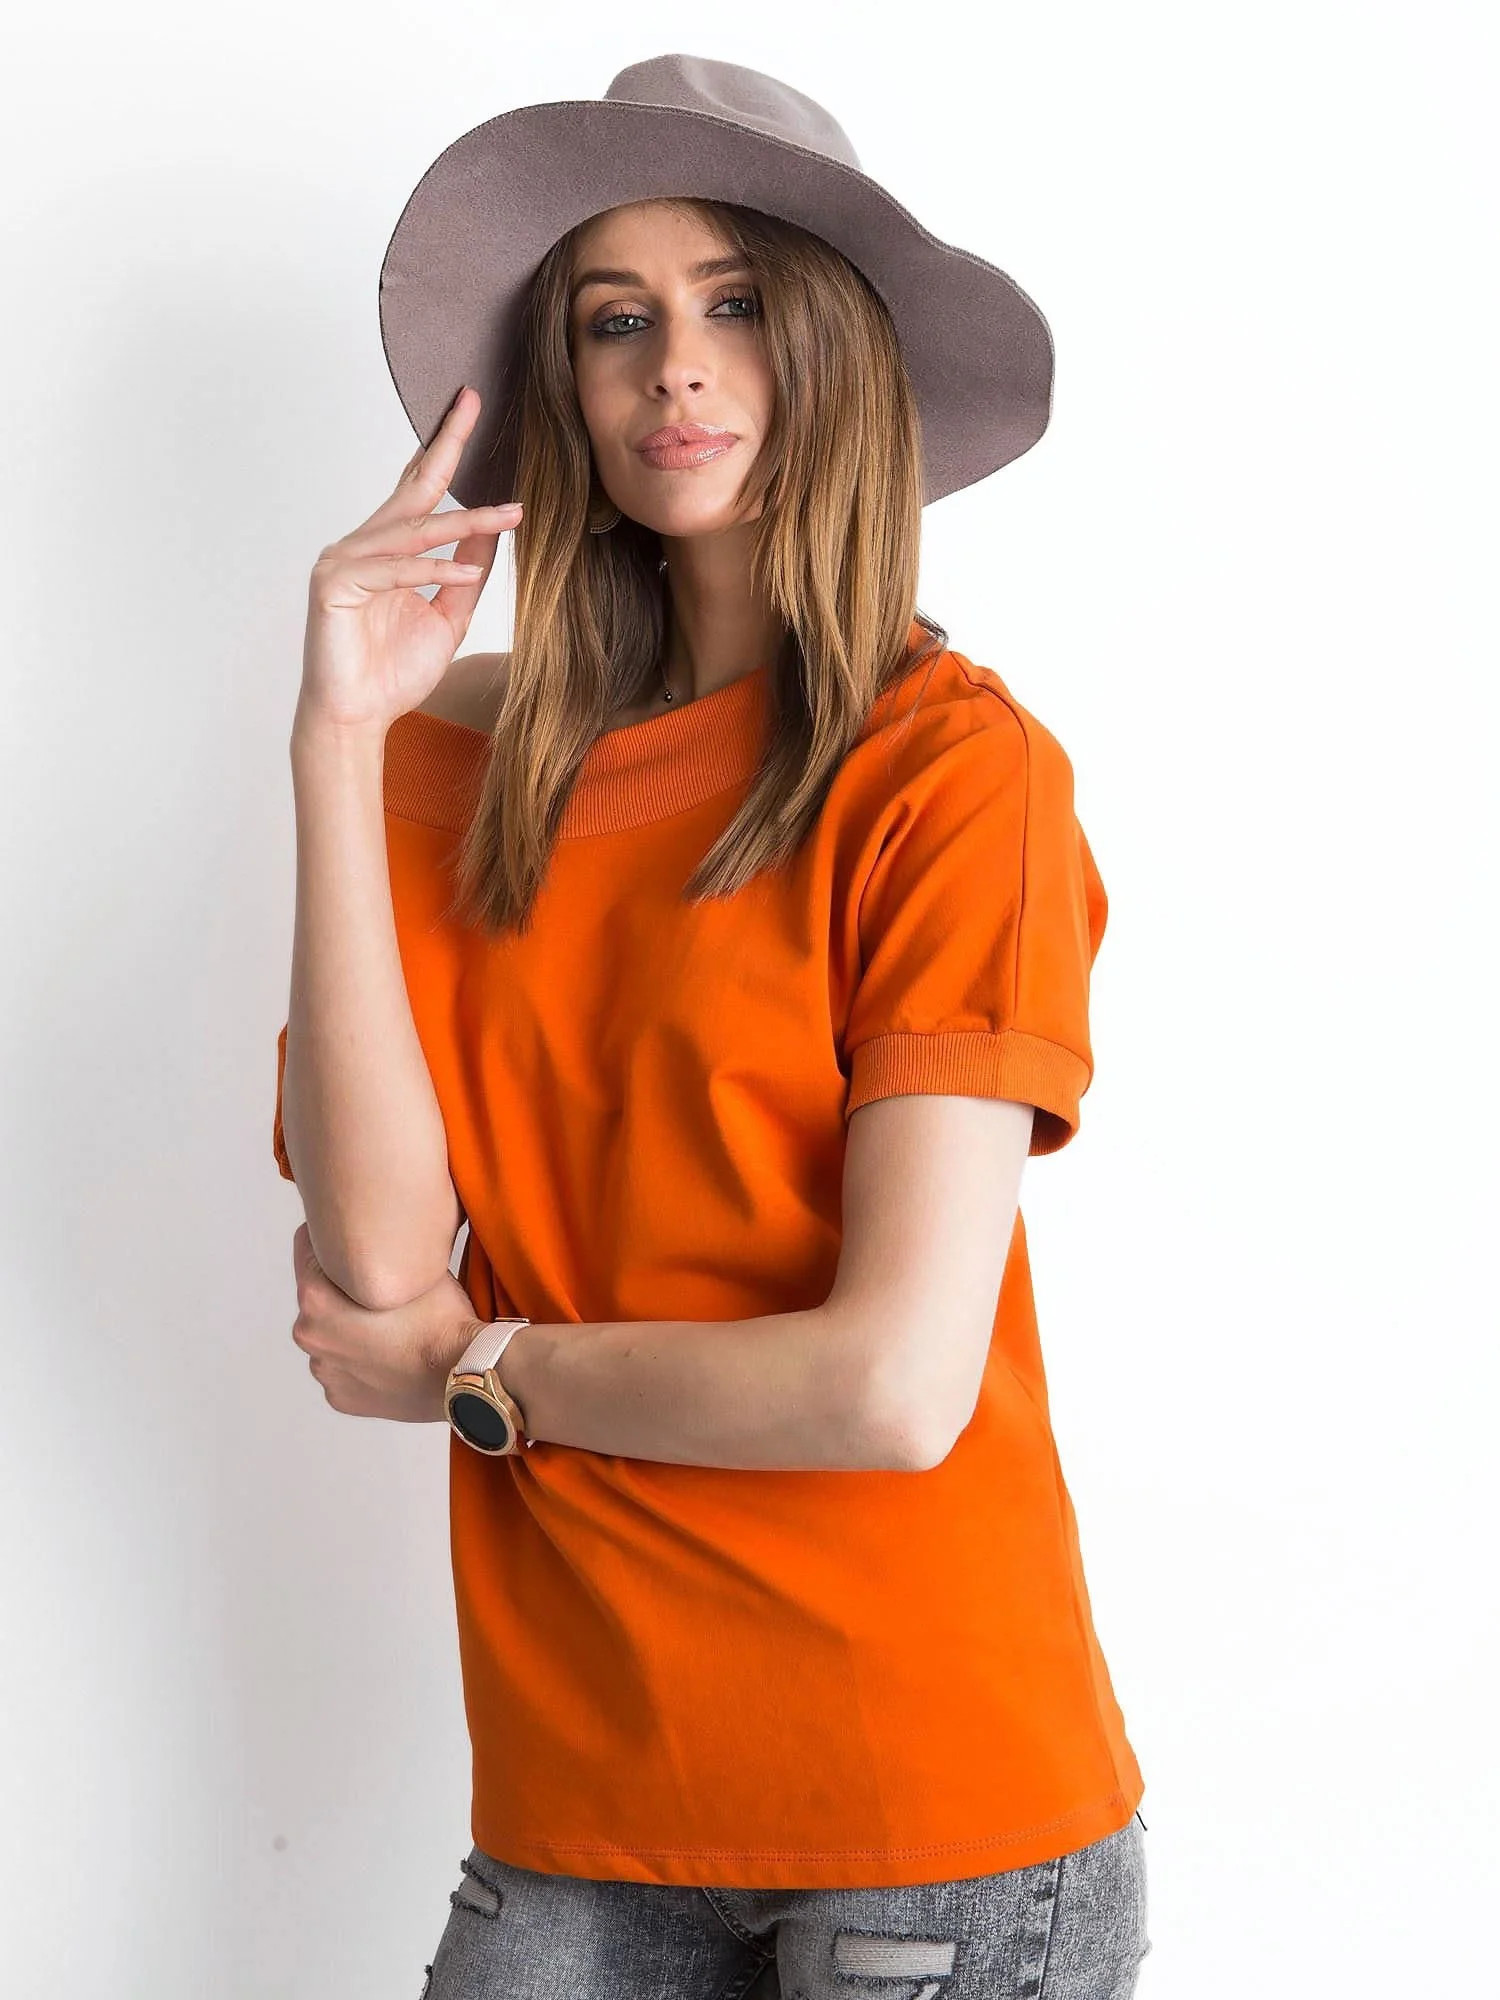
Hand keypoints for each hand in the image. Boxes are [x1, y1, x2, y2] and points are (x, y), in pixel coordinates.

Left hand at [289, 1222, 481, 1424]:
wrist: (468, 1374)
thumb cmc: (441, 1317)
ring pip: (331, 1336)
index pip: (306, 1246)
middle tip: (380, 1286)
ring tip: (390, 1326)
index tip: (351, 1237)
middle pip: (318, 1295)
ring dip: (349, 1329)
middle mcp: (310, 1336)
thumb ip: (374, 1250)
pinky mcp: (342, 1398)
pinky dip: (362, 1362)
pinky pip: (346, 1370)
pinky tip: (391, 1355)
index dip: (331, 1236)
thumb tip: (369, 1238)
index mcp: (315, 1299)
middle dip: (341, 1289)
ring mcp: (325, 1372)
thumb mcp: (408, 1261)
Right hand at [295, 384, 523, 740]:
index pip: (419, 488)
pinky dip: (433, 571)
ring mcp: (343, 561)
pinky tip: (467, 571)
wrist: (358, 717)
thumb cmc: (394, 672)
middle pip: (412, 489)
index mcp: (387, 548)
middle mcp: (361, 544)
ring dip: (465, 523)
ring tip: (511, 514)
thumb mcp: (449, 614)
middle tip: (471, 405)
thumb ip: (466, 571)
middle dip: (444, 445)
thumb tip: (492, 528)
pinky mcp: (334, 586)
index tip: (468, 408)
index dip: (443, 448)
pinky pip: (394, 571)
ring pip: (412, 531)